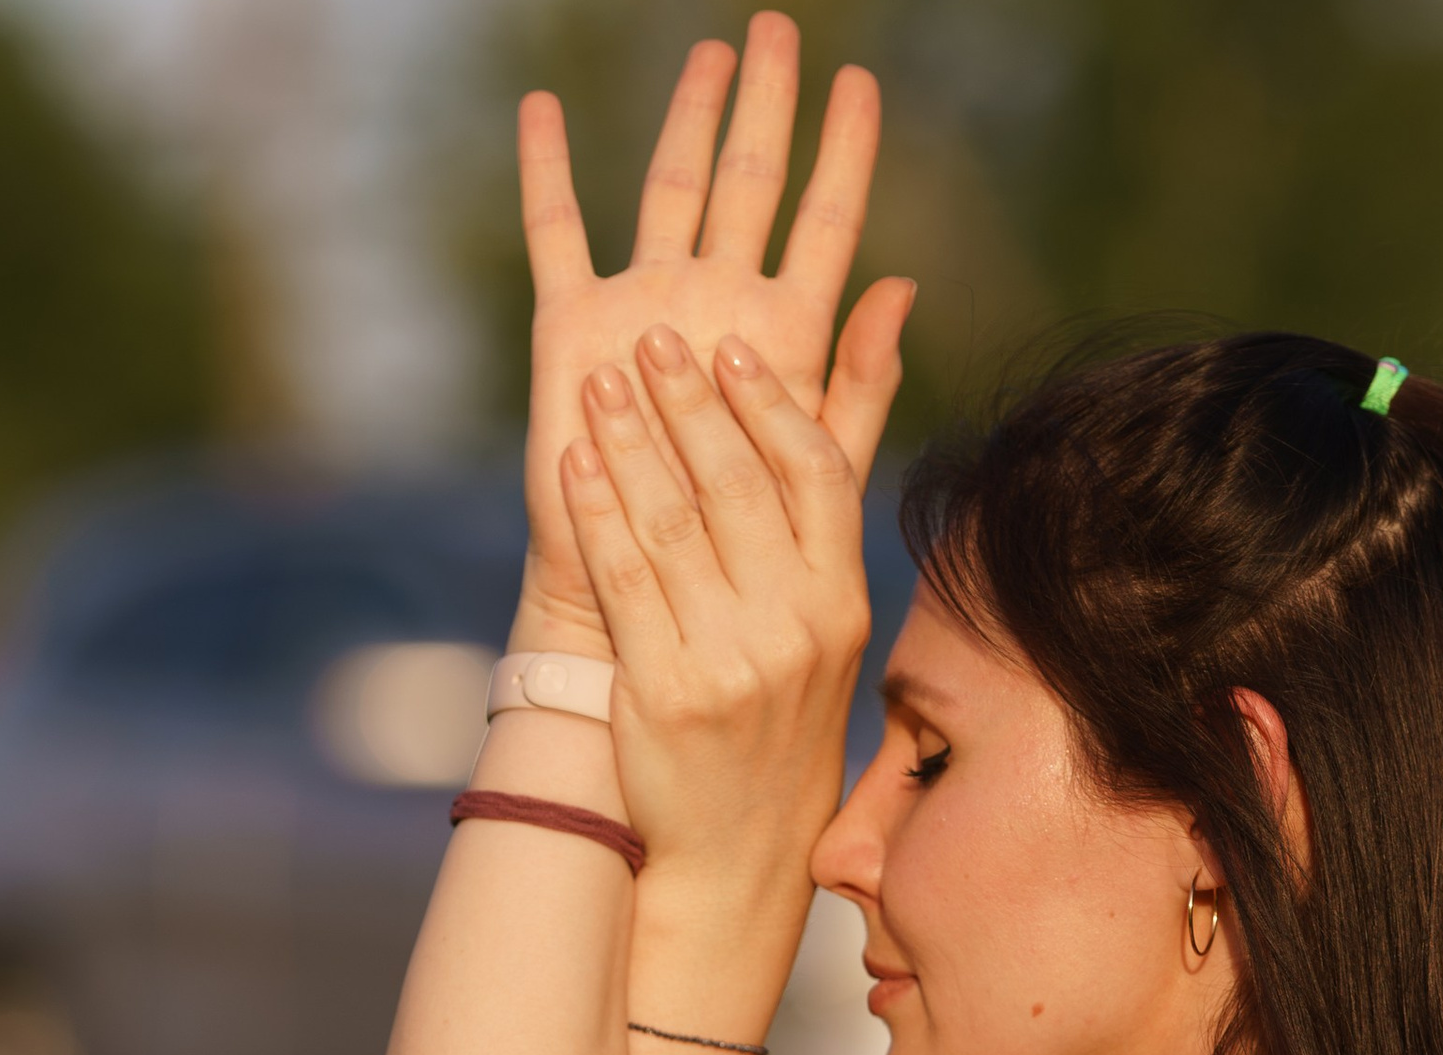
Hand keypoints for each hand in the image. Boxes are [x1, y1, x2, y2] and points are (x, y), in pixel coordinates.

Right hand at [511, 11, 905, 659]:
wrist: (644, 607)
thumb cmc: (737, 559)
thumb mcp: (814, 472)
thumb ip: (855, 384)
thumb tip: (902, 287)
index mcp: (778, 332)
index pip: (824, 221)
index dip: (845, 152)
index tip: (860, 83)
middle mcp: (713, 302)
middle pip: (747, 181)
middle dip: (766, 107)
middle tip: (779, 29)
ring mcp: (643, 305)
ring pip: (668, 186)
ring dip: (686, 120)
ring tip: (710, 54)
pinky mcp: (575, 327)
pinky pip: (556, 234)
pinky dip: (545, 172)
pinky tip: (540, 110)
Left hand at [559, 308, 908, 901]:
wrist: (737, 849)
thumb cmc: (779, 717)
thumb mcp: (826, 618)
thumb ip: (834, 490)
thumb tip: (890, 316)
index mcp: (840, 602)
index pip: (815, 476)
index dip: (770, 404)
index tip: (728, 350)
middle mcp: (795, 629)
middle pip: (739, 487)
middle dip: (689, 406)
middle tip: (649, 341)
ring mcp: (732, 664)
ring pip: (675, 525)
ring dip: (631, 445)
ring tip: (600, 386)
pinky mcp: (666, 695)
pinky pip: (625, 582)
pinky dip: (597, 514)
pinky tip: (573, 467)